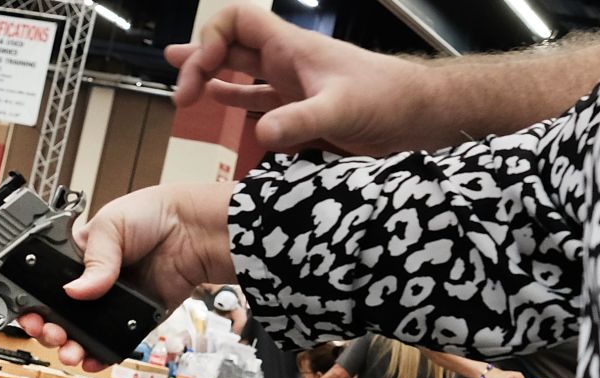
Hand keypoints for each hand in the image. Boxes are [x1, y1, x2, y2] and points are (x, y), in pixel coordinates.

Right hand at [16, 183, 236, 370]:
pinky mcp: (134, 319)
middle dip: (49, 329)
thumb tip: (74, 291)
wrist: (192, 231)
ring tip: (69, 351)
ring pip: (83, 334)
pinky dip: (101, 355)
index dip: (34, 301)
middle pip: (60, 315)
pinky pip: (114, 342)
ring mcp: (111, 303)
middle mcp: (91, 283)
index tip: (30, 313)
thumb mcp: (111, 226)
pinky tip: (92, 359)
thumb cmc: (152, 214)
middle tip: (50, 333)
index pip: (45, 285)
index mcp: (76, 258)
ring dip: (71, 346)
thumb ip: (93, 261)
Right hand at [165, 5, 435, 154]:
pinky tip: (219, 103)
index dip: (210, 39)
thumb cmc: (389, 99)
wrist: (418, 115)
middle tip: (181, 93)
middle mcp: (287, 61)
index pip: (237, 21)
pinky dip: (235, 99)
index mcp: (291, 48)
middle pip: (230, 46)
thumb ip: (299, 122)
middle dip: (200, 63)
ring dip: (211, 77)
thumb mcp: (340, 110)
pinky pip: (257, 98)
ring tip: (181, 87)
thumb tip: (260, 133)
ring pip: (240, 71)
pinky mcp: (301, 108)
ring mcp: (292, 84)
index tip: (203, 72)